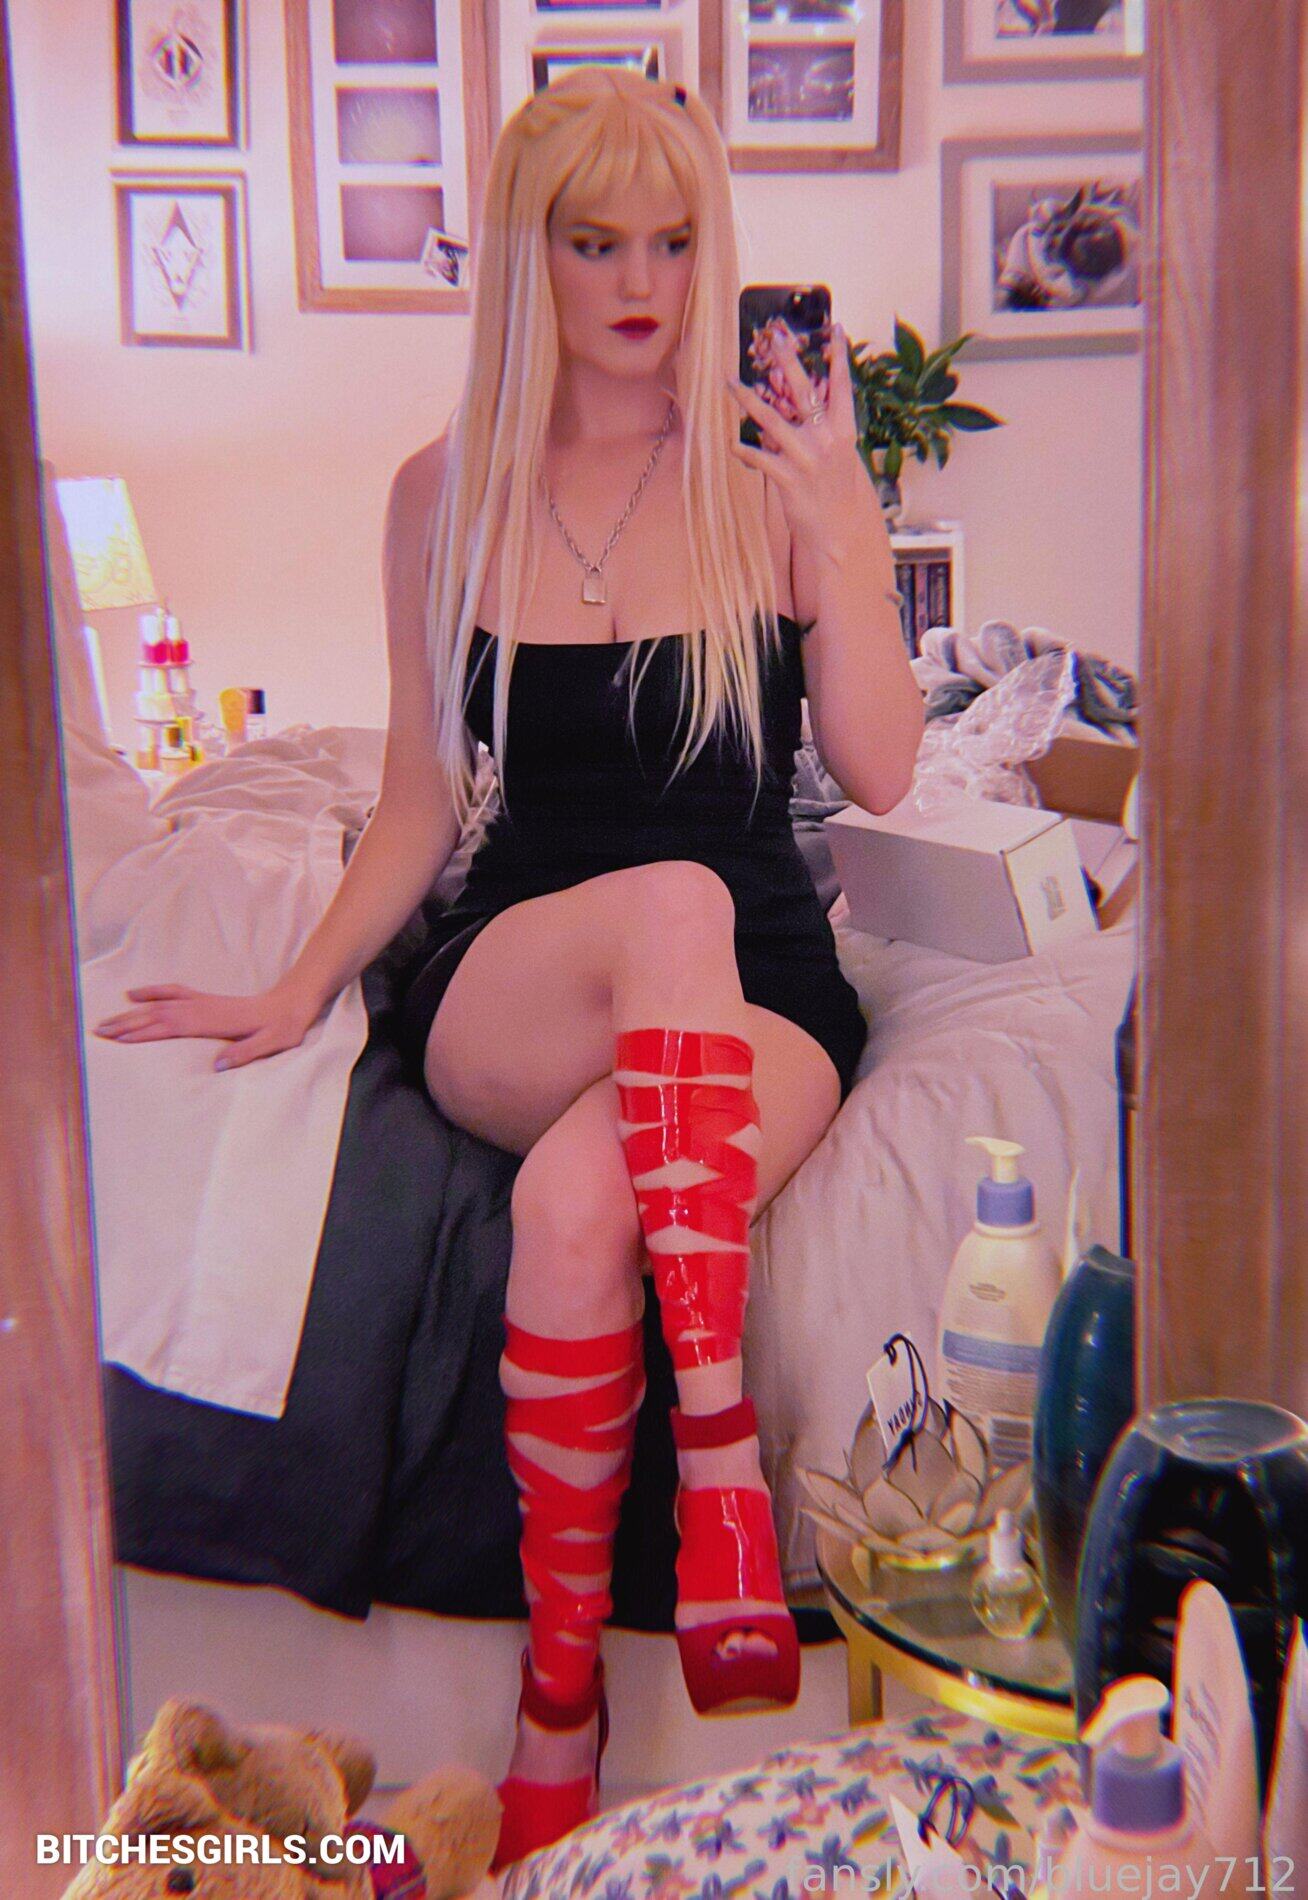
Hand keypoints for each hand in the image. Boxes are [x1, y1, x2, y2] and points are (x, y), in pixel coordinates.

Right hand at [92, 982, 321, 1071]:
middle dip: (127, 1023)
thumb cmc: (284, 1026)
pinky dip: (152, 992)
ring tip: (106, 1020)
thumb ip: (245, 1054)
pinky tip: (135, 995)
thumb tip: (216, 1065)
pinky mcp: (205, 1000)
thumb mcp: (272, 1044)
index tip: (120, 1040)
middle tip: (98, 1033)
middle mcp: (203, 1008)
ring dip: (131, 1012)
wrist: (294, 1001)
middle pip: (158, 1014)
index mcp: (215, 1021)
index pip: (172, 1026)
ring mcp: (202, 1002)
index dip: (146, 1032)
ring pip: (160, 1004)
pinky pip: (172, 993)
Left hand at [727, 321, 871, 561]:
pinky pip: (758, 457)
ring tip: (729, 383)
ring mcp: (806, 458)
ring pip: (771, 420)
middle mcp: (826, 440)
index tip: (834, 329)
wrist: (839, 529)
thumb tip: (799, 406)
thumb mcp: (839, 454)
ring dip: (747, 399)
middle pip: (804, 391)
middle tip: (776, 338)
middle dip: (789, 361)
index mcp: (843, 431)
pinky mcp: (787, 478)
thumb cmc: (837, 489)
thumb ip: (820, 429)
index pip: (841, 386)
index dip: (838, 357)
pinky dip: (743, 450)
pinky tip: (731, 443)